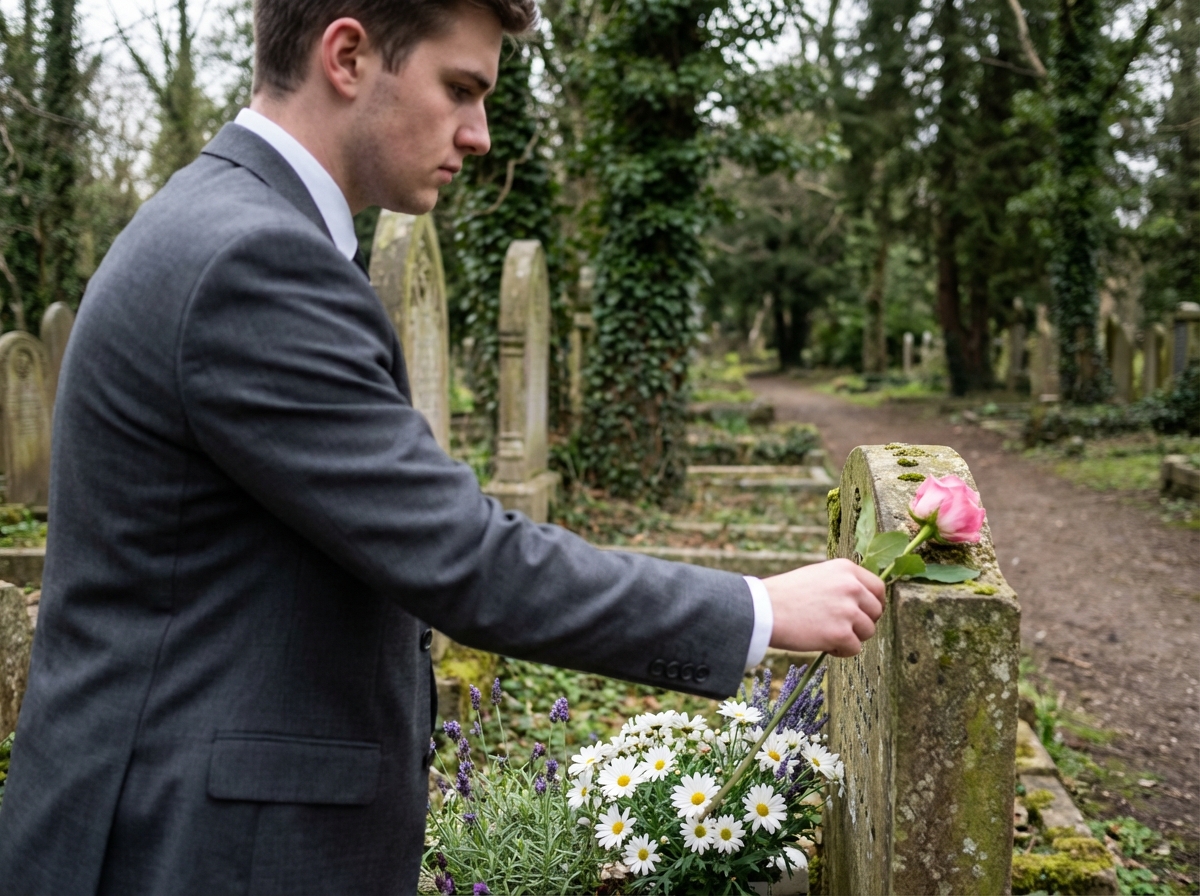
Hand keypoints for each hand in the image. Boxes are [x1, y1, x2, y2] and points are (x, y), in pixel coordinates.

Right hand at [763, 558, 884, 656]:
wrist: (763, 610)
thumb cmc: (785, 595)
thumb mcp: (817, 576)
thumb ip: (842, 584)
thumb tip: (863, 602)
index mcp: (845, 569)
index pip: (878, 588)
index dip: (873, 604)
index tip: (864, 613)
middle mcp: (851, 587)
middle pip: (876, 612)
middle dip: (862, 622)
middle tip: (842, 627)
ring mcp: (848, 610)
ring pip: (868, 631)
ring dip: (851, 637)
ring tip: (827, 635)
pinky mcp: (841, 633)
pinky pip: (854, 648)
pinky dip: (841, 651)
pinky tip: (823, 643)